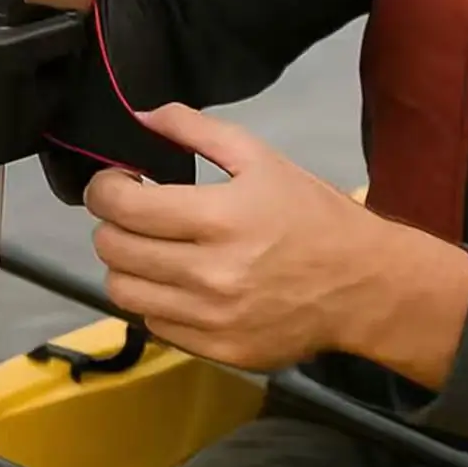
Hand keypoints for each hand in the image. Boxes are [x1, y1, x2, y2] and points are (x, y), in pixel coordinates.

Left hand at [83, 104, 394, 372]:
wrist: (363, 284)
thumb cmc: (311, 214)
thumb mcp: (261, 158)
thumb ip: (197, 130)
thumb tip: (142, 117)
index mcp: (218, 217)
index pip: (122, 207)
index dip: (104, 189)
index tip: (115, 183)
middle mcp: (208, 273)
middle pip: (114, 250)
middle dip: (113, 224)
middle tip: (136, 215)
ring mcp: (211, 318)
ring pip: (123, 292)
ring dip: (128, 266)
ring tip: (153, 250)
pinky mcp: (217, 350)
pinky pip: (154, 324)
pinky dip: (157, 300)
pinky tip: (181, 283)